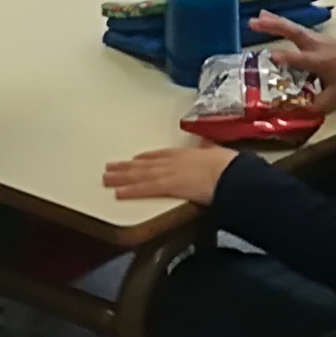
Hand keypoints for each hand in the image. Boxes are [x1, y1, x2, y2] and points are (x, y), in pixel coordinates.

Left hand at [102, 143, 238, 204]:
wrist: (228, 173)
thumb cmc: (227, 165)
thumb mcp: (218, 152)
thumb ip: (209, 149)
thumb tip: (209, 144)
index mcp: (184, 153)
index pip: (160, 155)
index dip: (146, 157)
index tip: (135, 159)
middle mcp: (171, 161)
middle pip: (144, 164)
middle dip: (126, 167)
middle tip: (110, 168)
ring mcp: (167, 173)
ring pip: (139, 175)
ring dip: (121, 177)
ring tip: (106, 178)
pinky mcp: (166, 186)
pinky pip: (144, 189)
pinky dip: (130, 190)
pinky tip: (118, 193)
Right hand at [254, 14, 335, 98]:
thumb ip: (318, 105)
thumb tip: (299, 113)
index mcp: (319, 61)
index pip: (301, 59)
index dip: (287, 58)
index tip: (271, 56)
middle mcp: (314, 46)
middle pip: (293, 33)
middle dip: (274, 27)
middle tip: (254, 23)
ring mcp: (313, 38)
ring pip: (292, 26)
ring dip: (273, 21)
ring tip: (256, 17)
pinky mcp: (311, 34)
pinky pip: (292, 26)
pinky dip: (278, 21)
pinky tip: (265, 14)